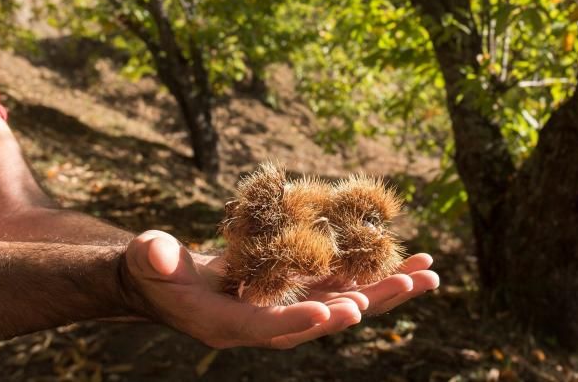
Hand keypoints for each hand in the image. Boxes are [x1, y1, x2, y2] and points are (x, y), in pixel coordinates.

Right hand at [122, 231, 437, 349]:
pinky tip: (405, 262)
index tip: (341, 312)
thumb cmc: (154, 272)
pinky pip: (340, 284)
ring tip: (428, 272)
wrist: (167, 284)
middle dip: (370, 303)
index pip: (270, 327)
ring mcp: (285, 307)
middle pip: (324, 318)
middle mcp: (266, 323)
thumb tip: (158, 250)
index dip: (302, 320)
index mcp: (229, 323)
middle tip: (412, 285)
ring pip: (343, 301)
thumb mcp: (149, 262)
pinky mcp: (295, 289)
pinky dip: (372, 273)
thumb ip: (154, 257)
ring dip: (386, 289)